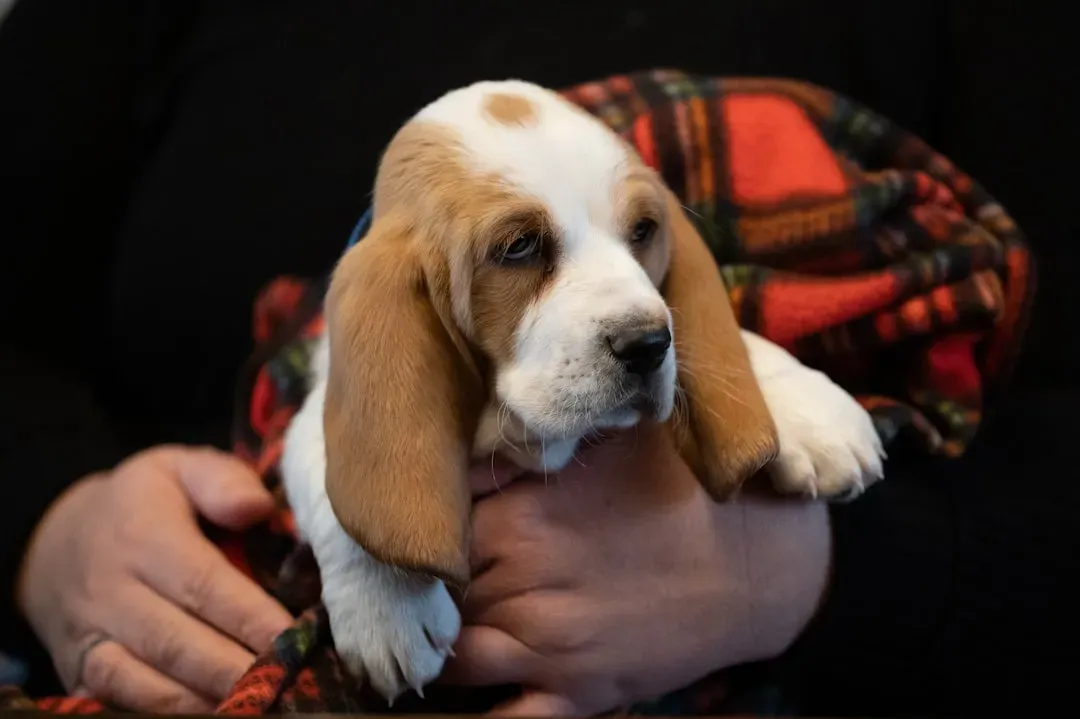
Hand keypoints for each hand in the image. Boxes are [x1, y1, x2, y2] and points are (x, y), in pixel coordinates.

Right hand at [17, 446, 293, 711]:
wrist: (57, 542)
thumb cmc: (143, 504)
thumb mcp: (178, 469)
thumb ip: (222, 480)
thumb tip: (257, 507)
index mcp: (142, 535)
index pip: (201, 583)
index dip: (248, 615)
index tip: (290, 636)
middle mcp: (109, 591)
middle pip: (175, 642)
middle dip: (232, 668)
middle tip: (283, 680)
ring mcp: (89, 637)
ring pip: (141, 681)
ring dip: (199, 700)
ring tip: (253, 704)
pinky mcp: (77, 671)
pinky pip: (111, 701)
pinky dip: (157, 713)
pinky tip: (207, 713)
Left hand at [448, 423, 831, 715]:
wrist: (756, 562)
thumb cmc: (681, 489)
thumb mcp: (607, 444)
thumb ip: (534, 443)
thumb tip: (473, 431)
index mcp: (522, 518)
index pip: (432, 529)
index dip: (417, 529)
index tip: (412, 526)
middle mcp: (523, 585)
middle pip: (435, 594)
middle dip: (423, 588)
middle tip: (413, 581)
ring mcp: (549, 647)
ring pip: (451, 660)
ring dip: (435, 646)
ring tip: (429, 634)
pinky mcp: (578, 693)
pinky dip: (481, 713)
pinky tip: (463, 698)